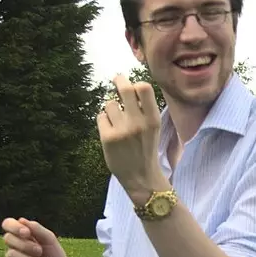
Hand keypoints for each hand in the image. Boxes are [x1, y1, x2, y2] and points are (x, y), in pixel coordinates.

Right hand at [2, 217, 77, 256]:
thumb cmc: (55, 255)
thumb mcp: (49, 239)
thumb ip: (36, 228)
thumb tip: (21, 220)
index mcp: (22, 233)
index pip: (8, 224)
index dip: (14, 227)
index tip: (27, 233)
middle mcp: (14, 244)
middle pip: (7, 238)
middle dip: (25, 245)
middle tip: (40, 251)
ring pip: (11, 255)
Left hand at [98, 74, 168, 200]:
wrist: (141, 177)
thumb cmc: (146, 150)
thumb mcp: (154, 129)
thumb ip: (145, 110)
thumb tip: (132, 87)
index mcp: (153, 119)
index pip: (144, 88)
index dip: (136, 84)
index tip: (131, 85)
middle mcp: (137, 122)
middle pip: (125, 88)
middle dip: (119, 80)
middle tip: (117, 79)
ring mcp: (122, 130)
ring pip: (110, 103)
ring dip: (111, 109)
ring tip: (116, 121)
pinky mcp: (107, 137)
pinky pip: (101, 117)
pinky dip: (104, 121)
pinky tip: (110, 131)